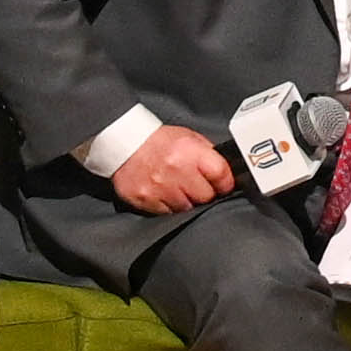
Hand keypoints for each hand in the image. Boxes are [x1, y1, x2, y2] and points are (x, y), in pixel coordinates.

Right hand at [103, 119, 238, 214]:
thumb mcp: (189, 138)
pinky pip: (167, 213)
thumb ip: (208, 155)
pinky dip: (169, 206)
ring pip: (186, 208)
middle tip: (197, 187)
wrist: (125, 144)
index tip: (224, 186)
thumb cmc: (159, 141)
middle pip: (205, 197)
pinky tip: (165, 193)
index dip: (226, 183)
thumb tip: (226, 172)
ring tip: (178, 188)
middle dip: (205, 194)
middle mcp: (176, 169)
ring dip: (186, 201)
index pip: (221, 175)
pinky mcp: (145, 199)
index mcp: (190, 151)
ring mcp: (159, 187)